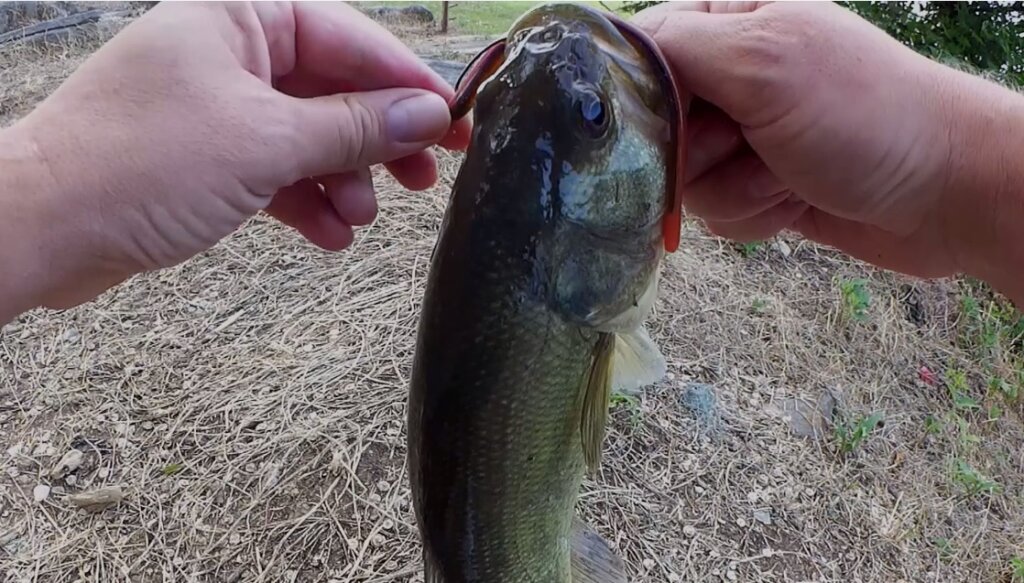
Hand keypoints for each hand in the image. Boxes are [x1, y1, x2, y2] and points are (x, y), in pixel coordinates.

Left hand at [6, 1, 469, 310]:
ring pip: (307, 135)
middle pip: (333, 88)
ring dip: (342, 178)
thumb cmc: (138, 165)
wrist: (41, 228)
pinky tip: (329, 233)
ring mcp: (216, 105)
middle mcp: (230, 52)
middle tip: (425, 178)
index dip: (407, 84)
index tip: (454, 121)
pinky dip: (304, 200)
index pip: (350, 40)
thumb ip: (354, 128)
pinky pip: (274, 169)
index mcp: (241, 17)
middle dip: (378, 138)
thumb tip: (426, 116)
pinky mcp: (204, 155)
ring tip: (361, 218)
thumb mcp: (267, 143)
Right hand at [632, 1, 1008, 279]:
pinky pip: (713, 211)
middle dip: (698, 152)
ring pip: (680, 178)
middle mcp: (731, 70)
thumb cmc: (866, 116)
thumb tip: (606, 54)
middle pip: (652, 125)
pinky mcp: (755, 182)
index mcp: (730, 17)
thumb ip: (678, 49)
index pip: (639, 52)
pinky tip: (794, 200)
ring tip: (788, 173)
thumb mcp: (765, 61)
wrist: (945, 193)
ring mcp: (743, 130)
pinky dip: (752, 213)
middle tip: (750, 142)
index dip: (647, 98)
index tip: (688, 120)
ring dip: (734, 188)